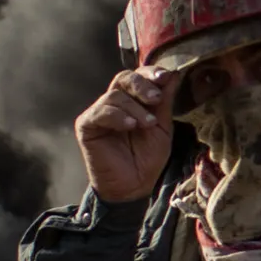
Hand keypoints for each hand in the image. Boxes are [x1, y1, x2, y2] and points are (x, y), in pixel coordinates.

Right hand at [74, 66, 175, 202]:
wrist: (133, 187)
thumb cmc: (147, 159)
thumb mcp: (162, 128)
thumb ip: (165, 102)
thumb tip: (174, 74)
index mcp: (133, 100)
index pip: (139, 76)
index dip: (151, 72)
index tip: (166, 76)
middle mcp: (114, 103)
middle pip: (124, 78)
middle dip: (142, 85)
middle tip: (156, 99)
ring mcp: (99, 113)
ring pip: (115, 95)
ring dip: (135, 108)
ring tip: (146, 125)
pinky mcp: (86, 125)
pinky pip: (100, 112)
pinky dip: (117, 116)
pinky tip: (130, 126)